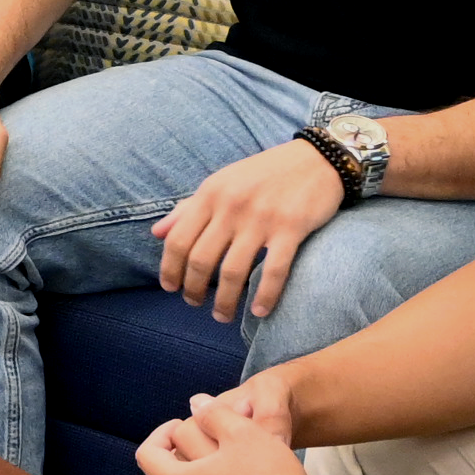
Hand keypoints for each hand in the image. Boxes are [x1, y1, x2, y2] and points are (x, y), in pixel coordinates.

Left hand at [155, 138, 349, 321]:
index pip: (178, 240)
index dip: (169, 269)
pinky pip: (274, 271)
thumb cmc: (265, 173)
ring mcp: (262, 218)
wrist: (317, 158)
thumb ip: (189, 208)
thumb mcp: (221, 182)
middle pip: (201, 260)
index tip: (170, 288)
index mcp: (210, 194)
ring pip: (233, 271)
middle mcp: (231, 206)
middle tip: (194, 304)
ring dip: (225, 301)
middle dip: (193, 290)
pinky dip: (265, 296)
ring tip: (221, 315)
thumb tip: (157, 233)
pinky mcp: (292, 228)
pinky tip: (259, 311)